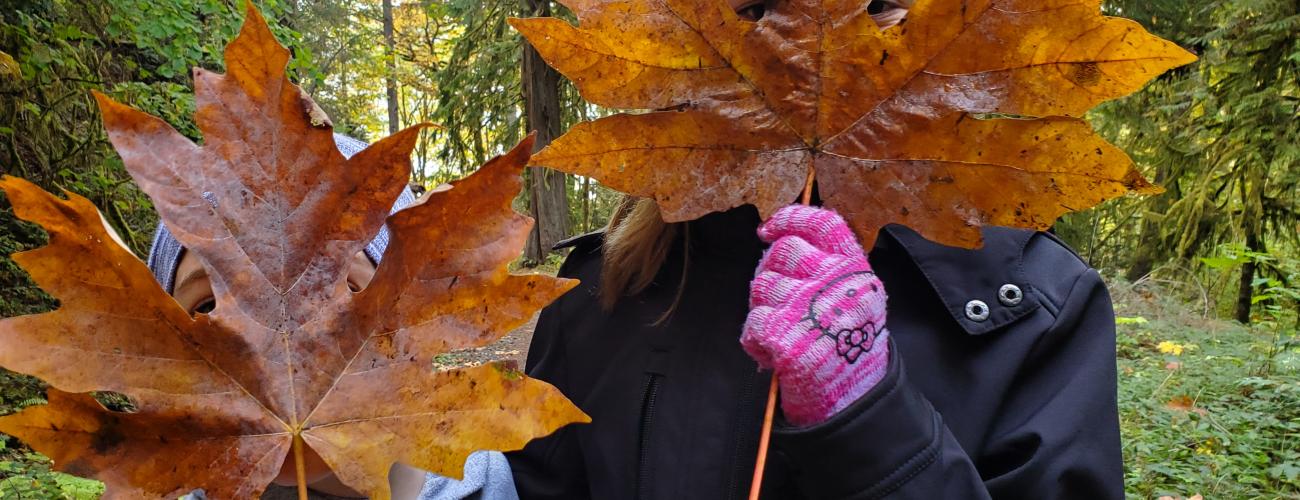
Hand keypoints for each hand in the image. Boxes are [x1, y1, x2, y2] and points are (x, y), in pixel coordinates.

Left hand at [741, 205, 890, 425]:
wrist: (852, 400)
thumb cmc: (844, 344)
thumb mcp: (852, 296)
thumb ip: (825, 265)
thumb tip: (774, 236)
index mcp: (857, 269)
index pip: (824, 223)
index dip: (791, 218)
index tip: (767, 229)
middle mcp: (839, 282)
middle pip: (782, 252)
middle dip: (770, 273)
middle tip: (780, 303)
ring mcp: (813, 309)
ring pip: (762, 286)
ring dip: (763, 309)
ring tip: (785, 332)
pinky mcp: (790, 339)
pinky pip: (752, 323)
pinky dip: (755, 341)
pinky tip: (775, 354)